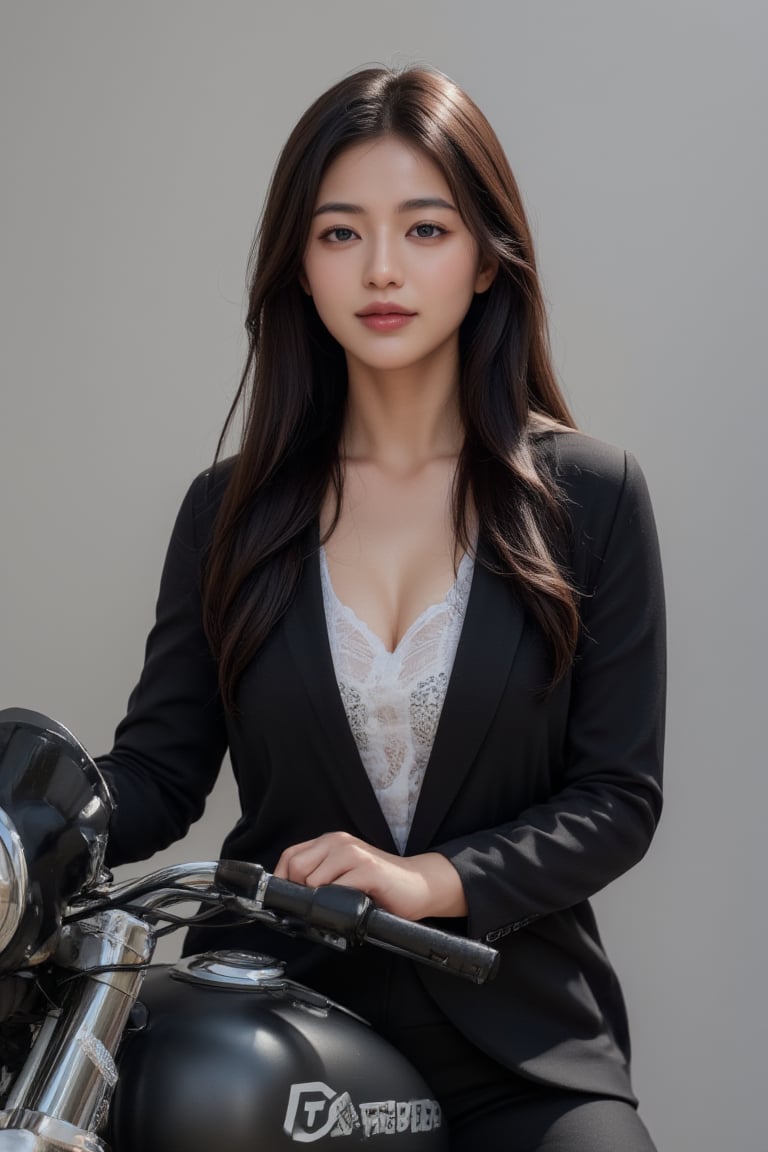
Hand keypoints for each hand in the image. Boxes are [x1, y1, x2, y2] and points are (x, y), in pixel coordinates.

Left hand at [273, 831, 467, 921]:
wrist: (419, 884)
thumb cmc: (379, 884)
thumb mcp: (343, 872)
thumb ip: (320, 874)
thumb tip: (289, 896)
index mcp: (330, 842)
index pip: (290, 857)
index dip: (284, 881)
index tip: (291, 901)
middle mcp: (339, 842)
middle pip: (297, 869)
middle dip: (302, 894)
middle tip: (322, 905)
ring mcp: (354, 854)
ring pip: (313, 880)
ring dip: (322, 900)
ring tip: (340, 904)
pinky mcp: (368, 869)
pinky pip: (337, 889)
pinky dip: (339, 903)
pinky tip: (352, 905)